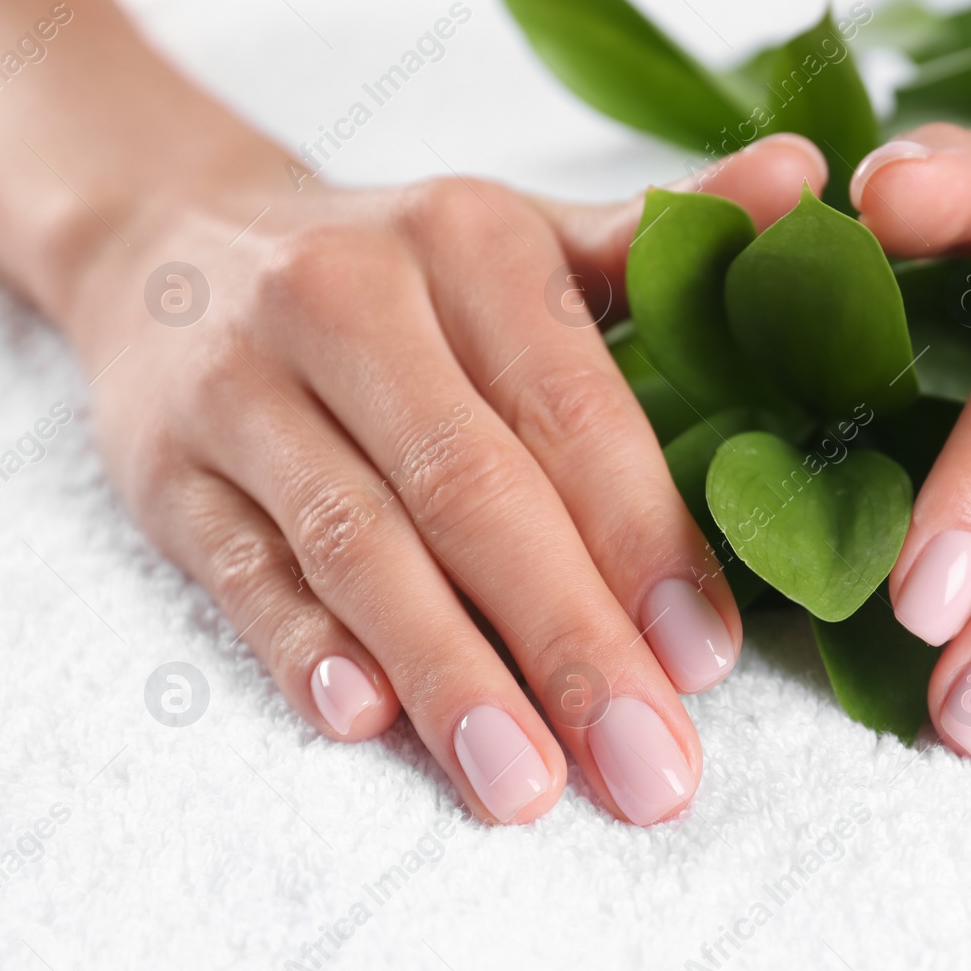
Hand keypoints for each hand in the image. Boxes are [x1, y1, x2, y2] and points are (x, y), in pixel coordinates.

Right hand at [68, 133, 826, 822]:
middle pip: (475, 490)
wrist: (171, 236)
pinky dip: (303, 647)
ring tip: (527, 788)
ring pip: (359, 545)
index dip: (644, 537)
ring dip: (449, 673)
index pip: (575, 409)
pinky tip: (367, 721)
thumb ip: (660, 233)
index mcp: (469, 242)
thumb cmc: (394, 266)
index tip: (706, 659)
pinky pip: (241, 570)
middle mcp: (350, 301)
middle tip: (649, 770)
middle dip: (569, 641)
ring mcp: (244, 387)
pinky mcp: (166, 470)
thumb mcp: (520, 235)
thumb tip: (804, 182)